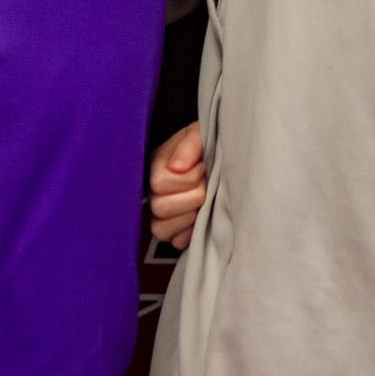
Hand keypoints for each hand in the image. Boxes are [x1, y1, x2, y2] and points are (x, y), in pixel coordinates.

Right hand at [148, 121, 206, 249]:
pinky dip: (190, 232)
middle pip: (160, 208)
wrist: (220, 159)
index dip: (187, 178)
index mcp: (157, 165)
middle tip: (205, 185)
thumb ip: (191, 143)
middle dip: (192, 197)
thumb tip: (178, 167)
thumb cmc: (209, 145)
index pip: (159, 183)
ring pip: (161, 230)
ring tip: (203, 202)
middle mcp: (154, 192)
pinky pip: (176, 242)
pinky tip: (201, 217)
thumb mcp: (201, 134)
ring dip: (189, 217)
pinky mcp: (175, 231)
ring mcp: (162, 214)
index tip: (202, 167)